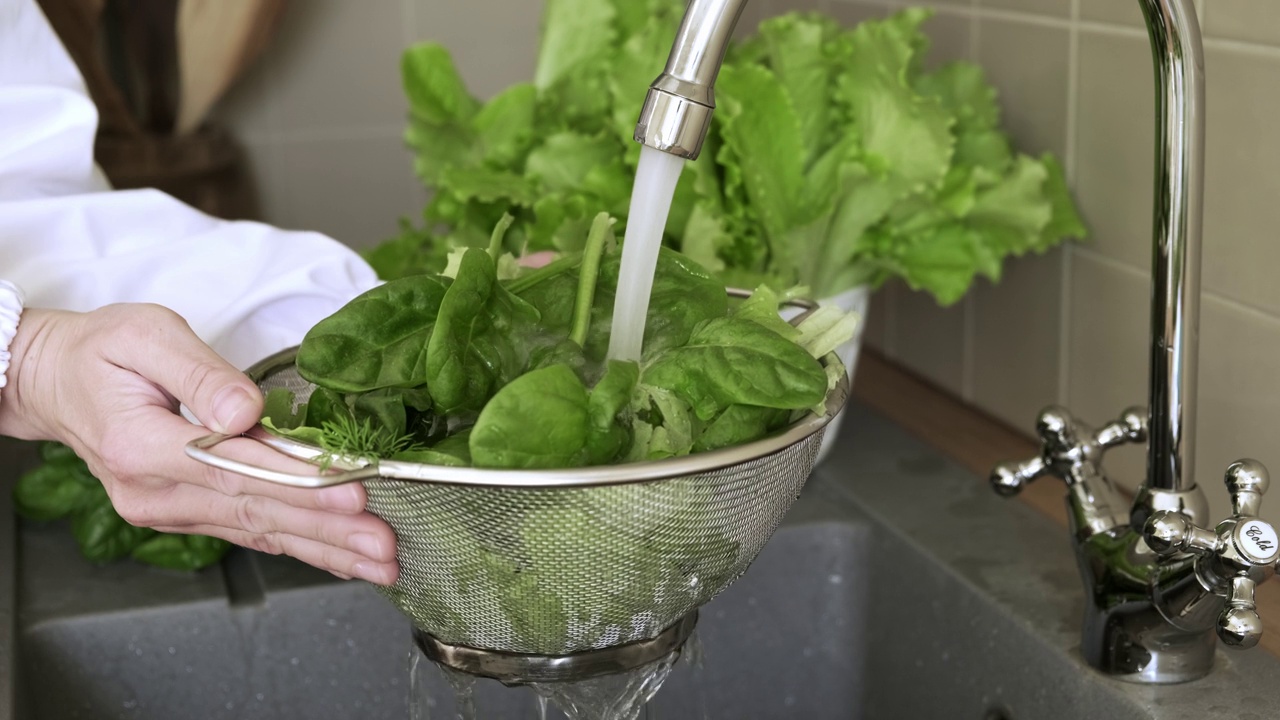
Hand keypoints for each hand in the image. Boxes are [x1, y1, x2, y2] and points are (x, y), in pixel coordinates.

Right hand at [0, 304, 397, 584]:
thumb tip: (245, 410)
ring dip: (325, 549)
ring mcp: (168, 508)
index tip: (354, 491)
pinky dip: (299, 546)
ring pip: (259, 531)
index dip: (298, 482)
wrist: (54, 382)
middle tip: (386, 546)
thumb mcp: (144, 335)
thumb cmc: (102, 351)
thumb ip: (199, 372)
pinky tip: (340, 560)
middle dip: (329, 531)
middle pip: (256, 512)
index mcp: (142, 444)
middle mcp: (155, 490)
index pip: (234, 468)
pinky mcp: (184, 513)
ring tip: (380, 563)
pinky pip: (249, 532)